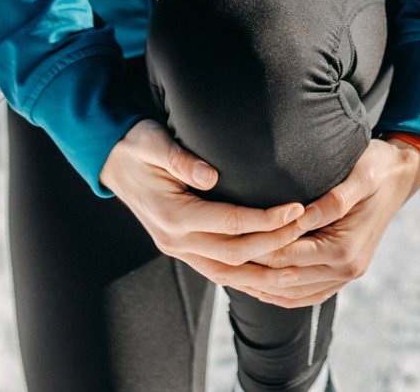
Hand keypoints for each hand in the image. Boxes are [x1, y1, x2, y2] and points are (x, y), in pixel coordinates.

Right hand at [98, 119, 310, 286]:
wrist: (111, 160)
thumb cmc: (137, 144)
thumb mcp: (153, 142)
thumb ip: (180, 158)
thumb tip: (210, 176)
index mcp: (171, 215)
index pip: (230, 224)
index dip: (266, 219)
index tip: (297, 208)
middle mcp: (175, 241)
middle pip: (235, 253)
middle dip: (275, 242)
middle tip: (308, 226)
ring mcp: (178, 250)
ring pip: (228, 273)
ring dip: (264, 271)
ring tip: (300, 263)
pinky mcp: (183, 251)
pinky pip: (219, 273)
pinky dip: (247, 278)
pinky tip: (271, 276)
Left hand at [223, 136, 419, 308]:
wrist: (402, 176)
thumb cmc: (377, 167)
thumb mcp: (359, 174)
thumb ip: (334, 199)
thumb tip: (303, 215)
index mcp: (346, 249)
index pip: (288, 258)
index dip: (255, 251)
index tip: (226, 241)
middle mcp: (347, 269)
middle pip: (286, 280)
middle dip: (250, 272)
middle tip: (215, 260)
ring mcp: (346, 275)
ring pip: (293, 294)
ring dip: (260, 286)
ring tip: (227, 273)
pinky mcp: (343, 273)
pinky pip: (306, 294)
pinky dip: (279, 292)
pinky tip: (256, 282)